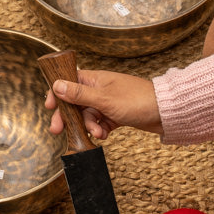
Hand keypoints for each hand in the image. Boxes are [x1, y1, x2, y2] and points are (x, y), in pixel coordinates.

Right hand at [45, 70, 162, 138]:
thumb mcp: (104, 99)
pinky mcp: (116, 115)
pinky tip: (104, 135)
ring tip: (97, 134)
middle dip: (68, 117)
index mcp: (95, 78)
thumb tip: (57, 86)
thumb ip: (80, 94)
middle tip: (57, 130)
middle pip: (75, 102)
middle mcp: (99, 89)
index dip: (56, 93)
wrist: (165, 113)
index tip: (48, 106)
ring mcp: (108, 102)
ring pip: (88, 116)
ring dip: (89, 126)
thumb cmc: (137, 100)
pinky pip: (101, 123)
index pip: (68, 82)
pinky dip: (100, 130)